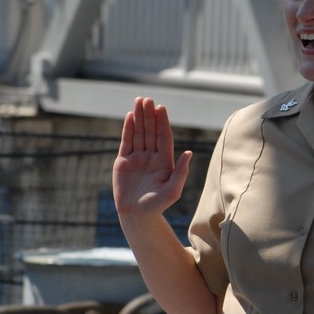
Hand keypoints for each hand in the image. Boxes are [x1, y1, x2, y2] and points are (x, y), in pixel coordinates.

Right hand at [112, 97, 191, 219]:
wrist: (137, 215)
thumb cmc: (158, 205)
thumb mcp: (173, 190)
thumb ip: (181, 172)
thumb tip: (189, 152)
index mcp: (165, 161)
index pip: (164, 137)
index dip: (162, 122)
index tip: (161, 108)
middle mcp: (152, 156)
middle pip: (151, 131)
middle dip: (149, 115)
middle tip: (147, 99)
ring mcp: (138, 157)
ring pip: (139, 133)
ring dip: (139, 117)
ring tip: (139, 101)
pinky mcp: (125, 161)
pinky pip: (127, 141)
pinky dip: (128, 129)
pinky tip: (130, 116)